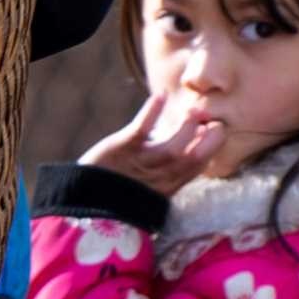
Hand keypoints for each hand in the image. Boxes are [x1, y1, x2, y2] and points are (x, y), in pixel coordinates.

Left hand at [80, 84, 227, 194]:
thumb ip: (164, 169)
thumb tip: (180, 142)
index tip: (217, 129)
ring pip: (172, 147)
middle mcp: (158, 178)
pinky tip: (160, 95)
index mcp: (167, 186)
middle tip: (214, 121)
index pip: (197, 167)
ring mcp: (140, 164)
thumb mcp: (145, 186)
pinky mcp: (121, 149)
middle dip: (210, 140)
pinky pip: (141, 129)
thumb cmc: (114, 191)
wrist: (81, 202)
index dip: (211, 147)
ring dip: (186, 127)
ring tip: (192, 112)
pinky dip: (152, 111)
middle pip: (193, 159)